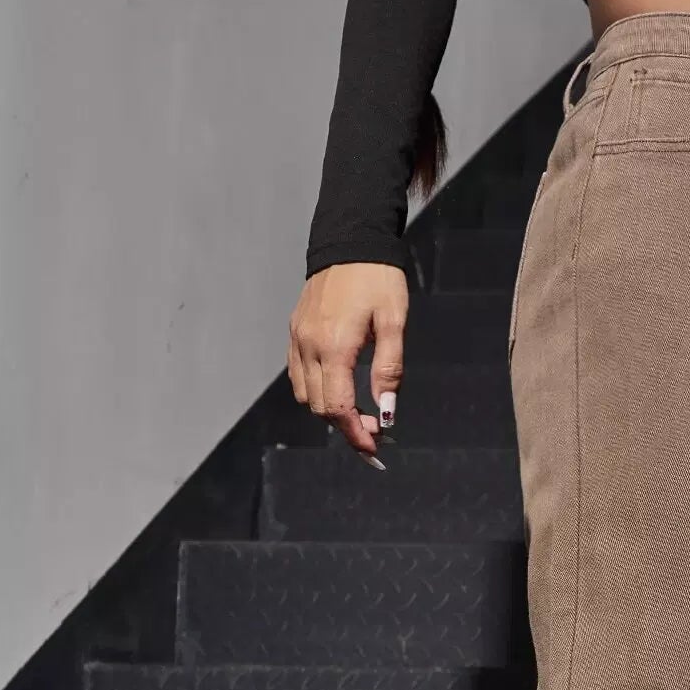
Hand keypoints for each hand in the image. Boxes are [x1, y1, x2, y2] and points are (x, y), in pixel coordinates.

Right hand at [288, 263, 408, 464]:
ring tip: (359, 411)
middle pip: (319, 407)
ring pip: (305, 394)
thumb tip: (388, 410)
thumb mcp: (394, 322)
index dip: (355, 435)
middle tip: (376, 430)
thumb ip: (389, 370)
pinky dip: (315, 390)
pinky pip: (298, 374)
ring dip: (329, 410)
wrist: (351, 240)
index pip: (337, 408)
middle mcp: (308, 345)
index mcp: (334, 347)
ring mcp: (297, 338)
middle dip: (347, 427)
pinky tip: (338, 388)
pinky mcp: (295, 331)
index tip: (374, 449)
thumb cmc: (378, 278)